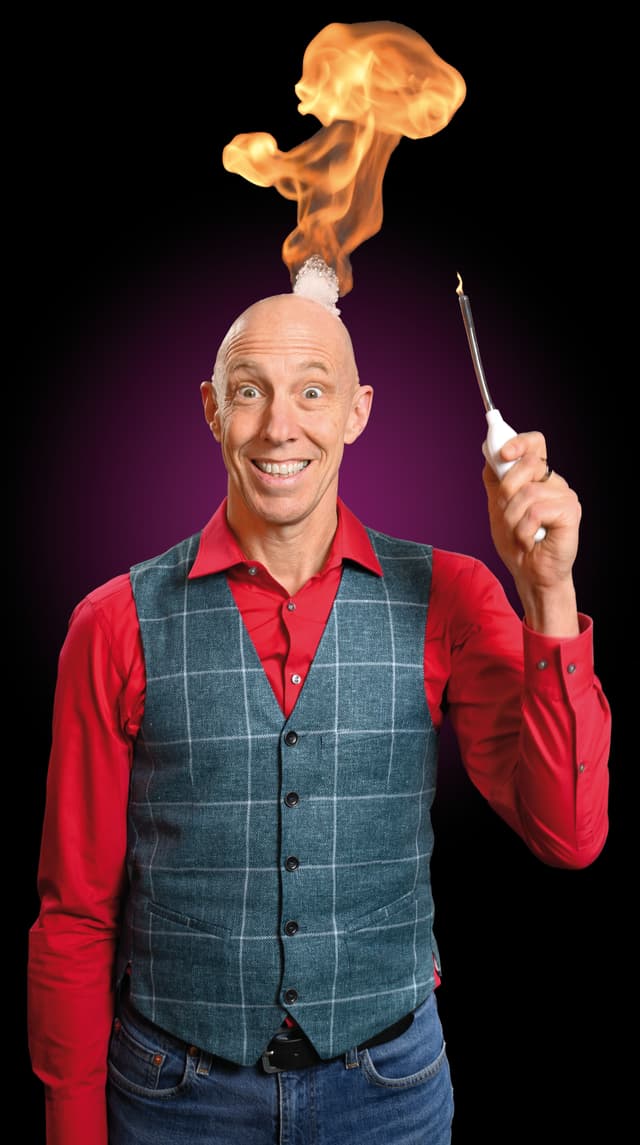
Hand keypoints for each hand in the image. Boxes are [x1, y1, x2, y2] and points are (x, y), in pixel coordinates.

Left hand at [482, 431, 581, 633]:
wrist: (530, 574)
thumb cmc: (516, 543)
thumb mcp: (497, 507)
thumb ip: (495, 478)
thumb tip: (489, 449)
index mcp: (538, 477)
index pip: (536, 443)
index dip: (519, 442)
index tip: (503, 454)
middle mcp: (554, 483)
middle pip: (527, 465)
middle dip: (506, 494)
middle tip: (507, 517)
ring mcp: (565, 496)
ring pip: (527, 492)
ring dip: (513, 520)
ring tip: (520, 535)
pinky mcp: (570, 512)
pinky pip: (536, 511)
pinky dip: (524, 530)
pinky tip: (531, 541)